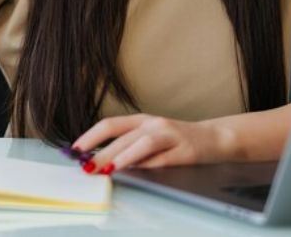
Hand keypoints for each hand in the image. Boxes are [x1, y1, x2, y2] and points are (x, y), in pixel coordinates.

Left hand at [70, 114, 231, 173]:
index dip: (91, 136)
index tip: (75, 150)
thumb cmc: (177, 140)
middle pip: (122, 136)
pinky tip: (135, 170)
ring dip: (122, 156)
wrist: (215, 137)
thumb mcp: (151, 139)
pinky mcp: (184, 150)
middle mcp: (153, 124)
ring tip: (107, 168)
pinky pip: (162, 158)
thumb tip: (102, 162)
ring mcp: (170, 135)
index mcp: (142, 121)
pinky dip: (146, 164)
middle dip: (101, 152)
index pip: (110, 125)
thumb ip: (130, 148)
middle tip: (86, 167)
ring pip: (141, 143)